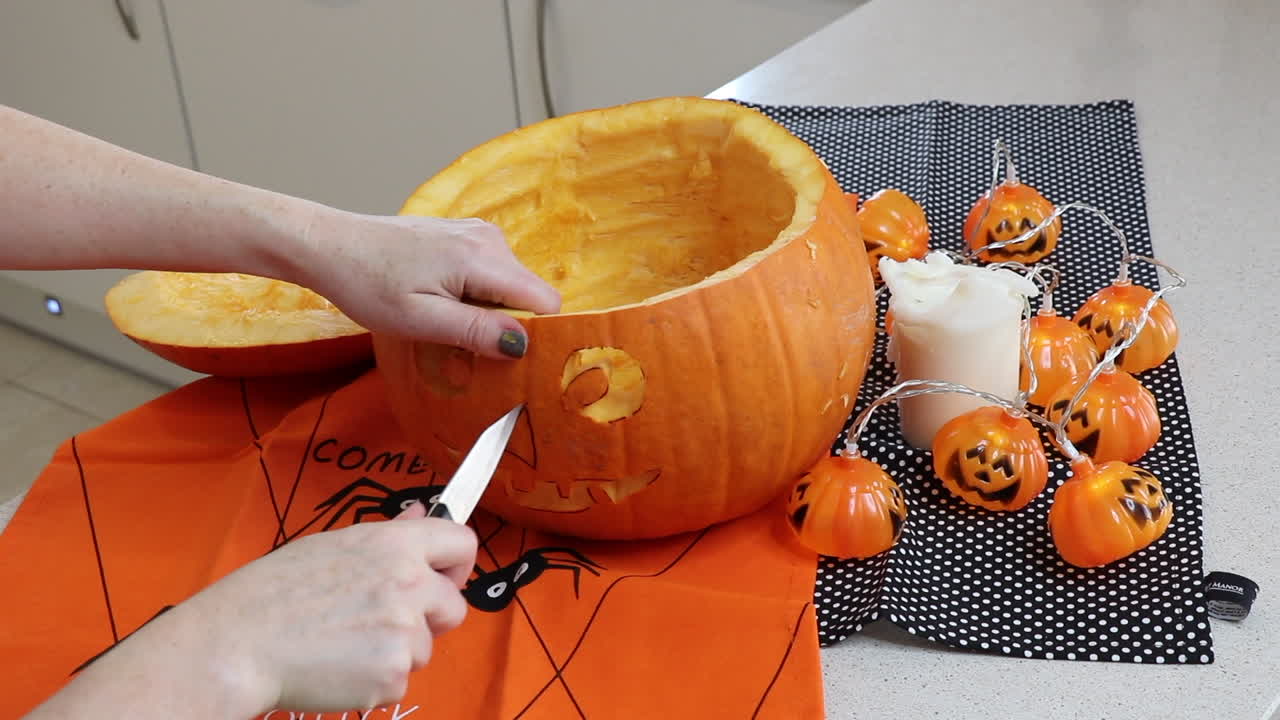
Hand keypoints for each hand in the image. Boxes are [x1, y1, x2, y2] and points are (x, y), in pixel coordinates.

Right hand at [184, 502, 476, 713]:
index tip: (445, 577)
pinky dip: (376, 680)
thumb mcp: (333, 544)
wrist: (238, 642)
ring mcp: (404, 632)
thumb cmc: (276, 591)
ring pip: (425, 648)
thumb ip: (388, 535)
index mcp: (395, 545)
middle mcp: (409, 584)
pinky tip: (338, 666)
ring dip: (397, 651)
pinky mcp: (393, 675)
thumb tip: (421, 514)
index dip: (457, 564)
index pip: (463, 542)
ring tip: (345, 642)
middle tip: (384, 622)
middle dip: (430, 618)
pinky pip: (401, 679)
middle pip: (456, 606)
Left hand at [294, 209, 561, 358]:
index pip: (546, 301)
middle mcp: (491, 238)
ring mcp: (479, 232)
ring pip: (510, 286)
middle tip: (460, 341)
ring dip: (487, 311)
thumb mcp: (420, 320)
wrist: (330, 246)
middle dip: (505, 324)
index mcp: (484, 258)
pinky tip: (439, 299)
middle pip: (529, 295)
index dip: (534, 334)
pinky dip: (476, 295)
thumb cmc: (368, 284)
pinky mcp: (466, 235)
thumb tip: (524, 345)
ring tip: (442, 318)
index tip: (503, 355)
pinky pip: (492, 273)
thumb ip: (475, 332)